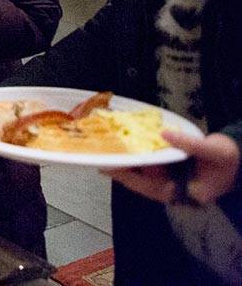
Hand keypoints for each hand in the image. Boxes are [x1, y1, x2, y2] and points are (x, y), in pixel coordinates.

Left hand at [103, 131, 240, 204]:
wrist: (239, 158)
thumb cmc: (228, 159)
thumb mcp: (215, 151)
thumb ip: (190, 144)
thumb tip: (165, 134)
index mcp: (183, 192)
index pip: (150, 187)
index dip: (130, 177)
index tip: (111, 167)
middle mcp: (173, 188)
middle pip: (140, 181)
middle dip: (120, 170)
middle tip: (99, 159)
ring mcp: (170, 179)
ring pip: (142, 173)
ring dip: (126, 162)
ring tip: (105, 150)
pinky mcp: (168, 169)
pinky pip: (148, 164)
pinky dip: (136, 155)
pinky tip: (123, 145)